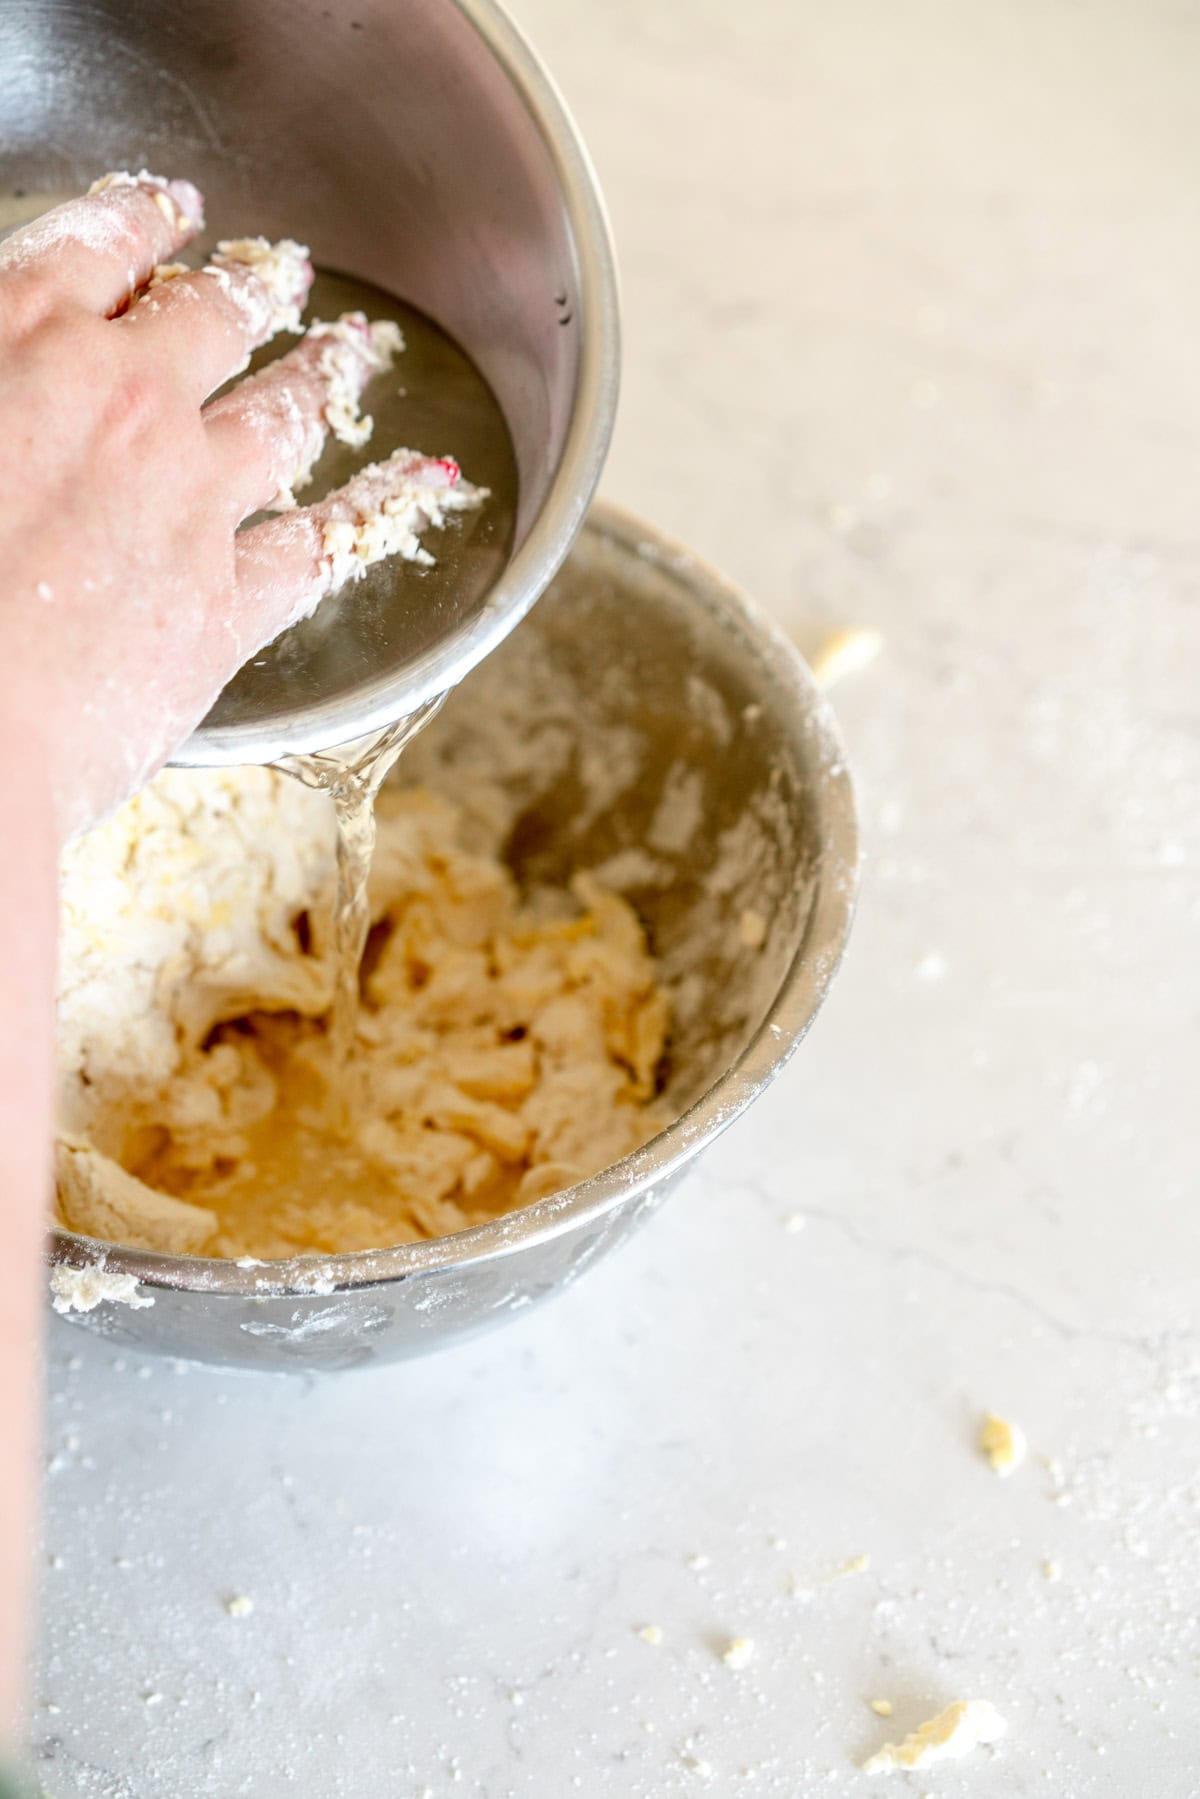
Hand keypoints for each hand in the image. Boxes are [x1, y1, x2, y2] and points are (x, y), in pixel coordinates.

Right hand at [0, 172, 407, 839]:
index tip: (175, 210)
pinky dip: (383, 507)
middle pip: (211, 320)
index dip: (144, 220)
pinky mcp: (230, 599)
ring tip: (354, 353)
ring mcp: (192, 498)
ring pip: (283, 415)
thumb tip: (11, 356)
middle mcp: (127, 400)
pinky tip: (424, 483)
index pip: (100, 245)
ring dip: (326, 375)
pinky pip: (328, 542)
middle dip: (254, 289)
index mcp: (26, 332)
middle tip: (286, 276)